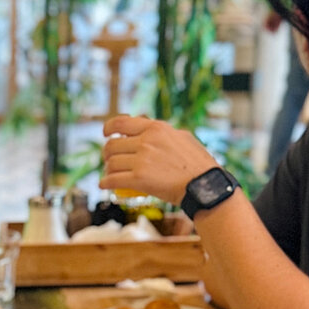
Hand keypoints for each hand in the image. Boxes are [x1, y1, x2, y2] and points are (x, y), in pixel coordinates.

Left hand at [100, 115, 219, 205]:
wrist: (204, 185)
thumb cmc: (197, 164)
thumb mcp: (182, 137)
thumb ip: (162, 133)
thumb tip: (148, 127)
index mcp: (156, 128)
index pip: (121, 123)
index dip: (108, 128)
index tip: (106, 134)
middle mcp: (146, 141)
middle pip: (112, 145)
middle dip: (107, 154)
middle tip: (110, 161)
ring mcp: (142, 160)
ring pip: (111, 163)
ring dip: (107, 170)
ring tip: (111, 175)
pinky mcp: (139, 179)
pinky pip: (112, 180)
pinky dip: (105, 183)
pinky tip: (104, 185)